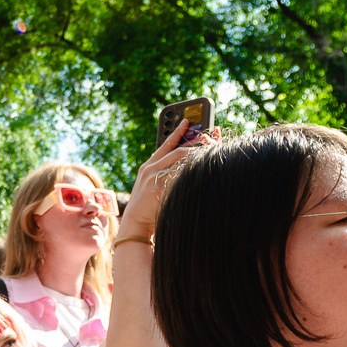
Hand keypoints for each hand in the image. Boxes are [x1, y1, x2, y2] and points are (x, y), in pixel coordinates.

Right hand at [119, 119, 221, 242]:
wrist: (134, 225)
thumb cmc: (148, 208)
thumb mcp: (153, 187)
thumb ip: (164, 174)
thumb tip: (186, 164)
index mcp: (149, 166)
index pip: (166, 143)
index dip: (178, 131)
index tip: (189, 121)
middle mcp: (150, 168)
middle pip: (177, 148)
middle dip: (195, 141)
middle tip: (211, 135)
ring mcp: (152, 177)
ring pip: (179, 157)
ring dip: (197, 152)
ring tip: (212, 148)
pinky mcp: (157, 187)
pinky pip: (178, 173)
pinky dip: (191, 169)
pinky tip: (204, 166)